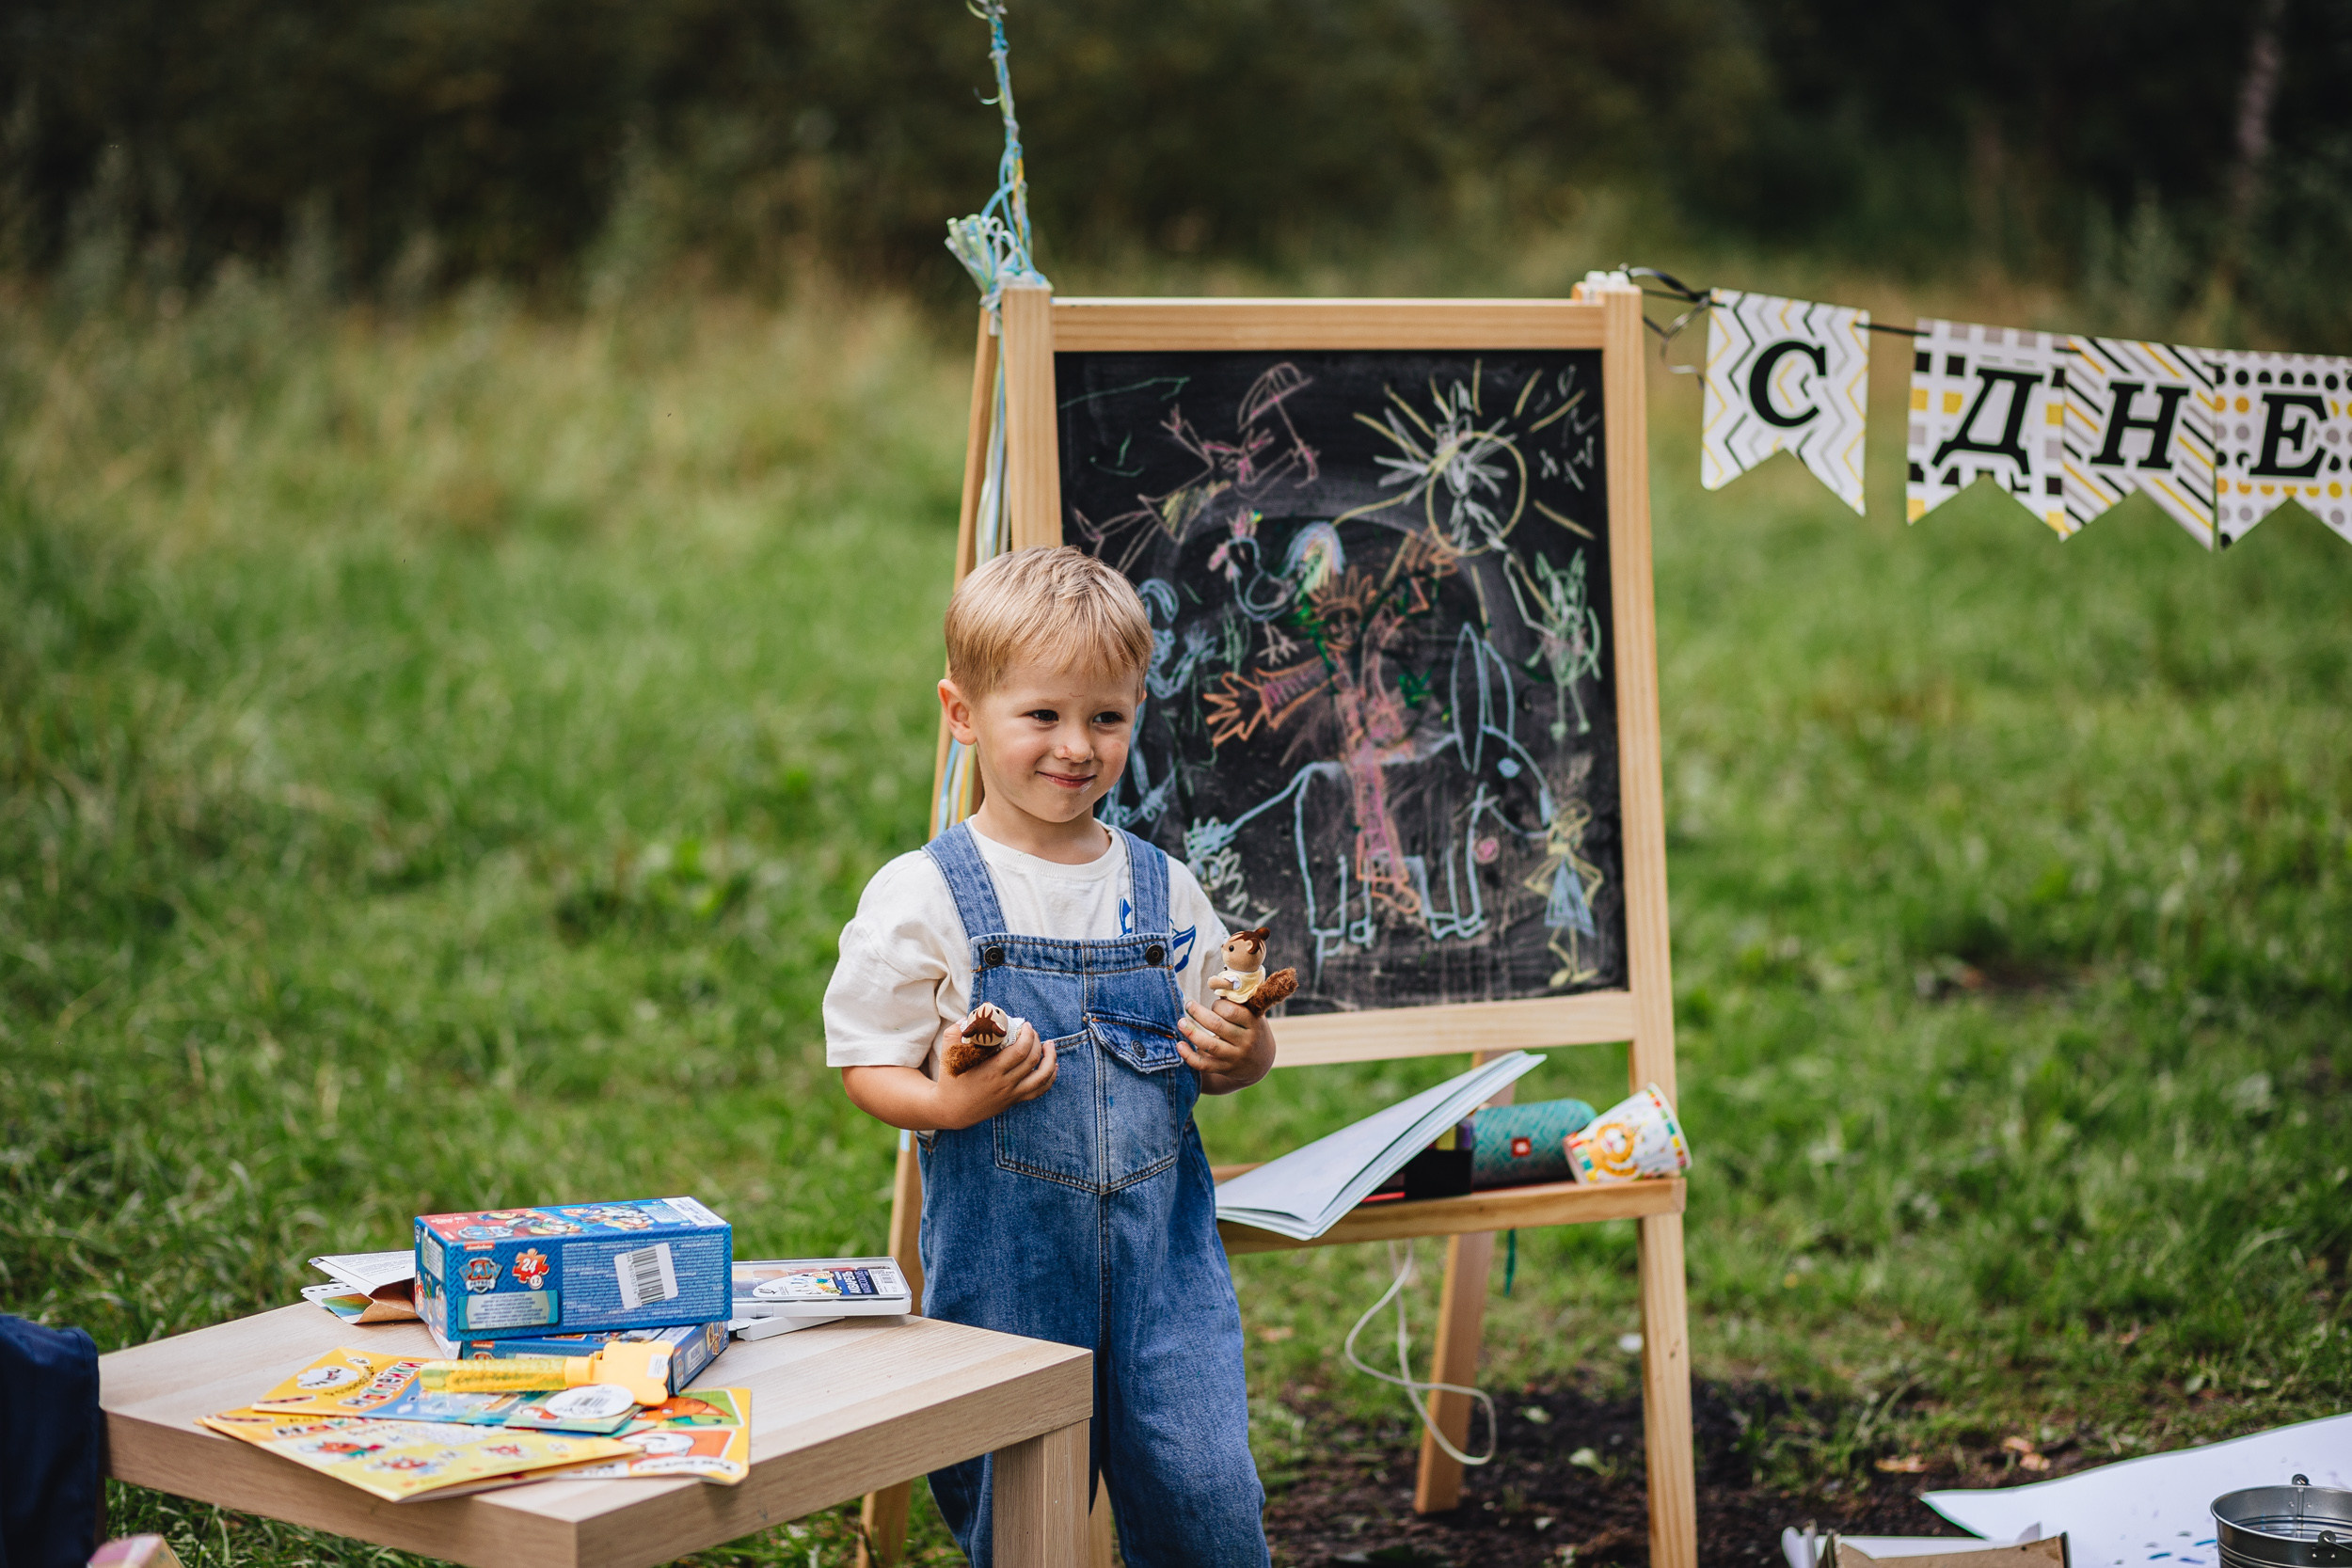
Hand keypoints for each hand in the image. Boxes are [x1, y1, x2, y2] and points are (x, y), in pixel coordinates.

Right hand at [931, 1014, 1055, 1128]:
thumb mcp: (948, 1053)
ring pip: (1042, 1077)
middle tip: (1032, 1031)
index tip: (1026, 1025)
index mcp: (991, 1071)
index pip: (1020, 1051)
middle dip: (1037, 1041)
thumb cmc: (950, 1079)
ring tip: (1050, 1045)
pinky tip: (1053, 1065)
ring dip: (1050, 1058)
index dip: (1028, 1035)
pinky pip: (1039, 1090)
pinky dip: (1050, 1077)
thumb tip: (969, 1017)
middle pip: (1033, 1060)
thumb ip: (956, 1032)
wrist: (951, 1110)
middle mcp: (1005, 1084)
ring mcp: (1011, 1094)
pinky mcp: (1014, 1101)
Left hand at [1176, 997, 1273, 1092]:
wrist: (1261, 1061)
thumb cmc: (1252, 1029)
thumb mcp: (1253, 1014)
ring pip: (1210, 1045)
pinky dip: (1189, 1056)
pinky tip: (1179, 1045)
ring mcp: (1235, 1057)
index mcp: (1253, 1024)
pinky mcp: (1225, 1069)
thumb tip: (1217, 981)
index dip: (1218, 1005)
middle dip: (1199, 1014)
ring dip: (1192, 1033)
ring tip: (1181, 1023)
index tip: (1214, 1004)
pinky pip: (1204, 1064)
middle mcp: (1246, 1041)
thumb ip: (1237, 1002)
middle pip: (1218, 1026)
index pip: (1231, 1011)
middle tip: (1188, 1005)